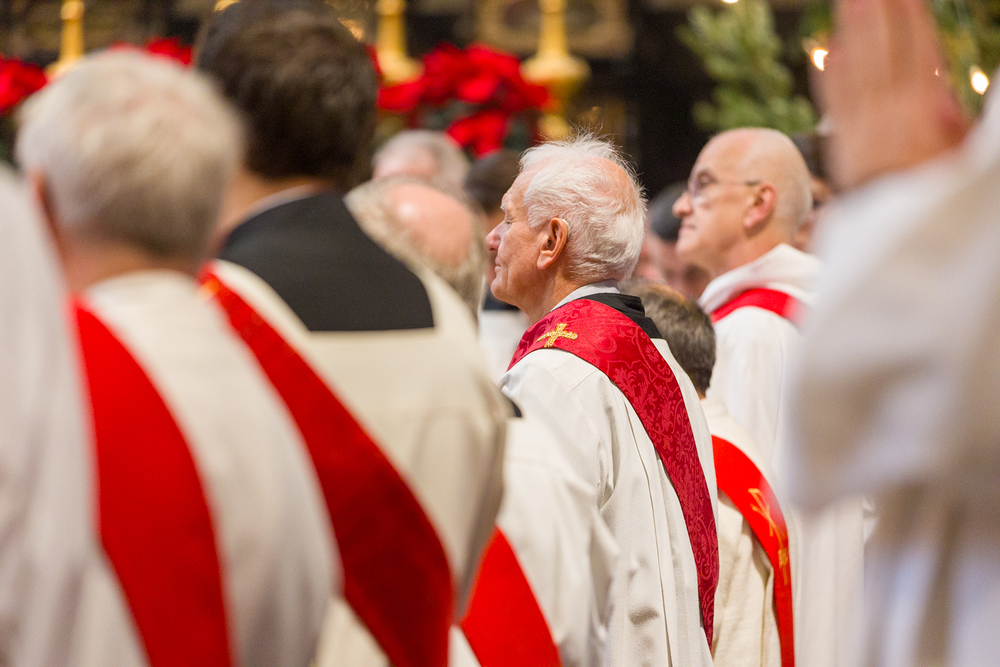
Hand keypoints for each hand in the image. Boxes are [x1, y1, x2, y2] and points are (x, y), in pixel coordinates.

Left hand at [820, 0, 969, 189]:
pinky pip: (833, 101)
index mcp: (922, 110)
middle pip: (881, 52)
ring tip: (847, 2)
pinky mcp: (840, 141)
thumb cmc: (935, 195)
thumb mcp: (959, 156)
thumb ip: (954, 123)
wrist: (892, 231)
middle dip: (876, 16)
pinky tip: (827, 52)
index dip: (910, 23)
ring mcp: (860, 124)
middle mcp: (887, 111)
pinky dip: (830, 75)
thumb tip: (943, 97)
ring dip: (851, 33)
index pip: (917, 54)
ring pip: (854, 69)